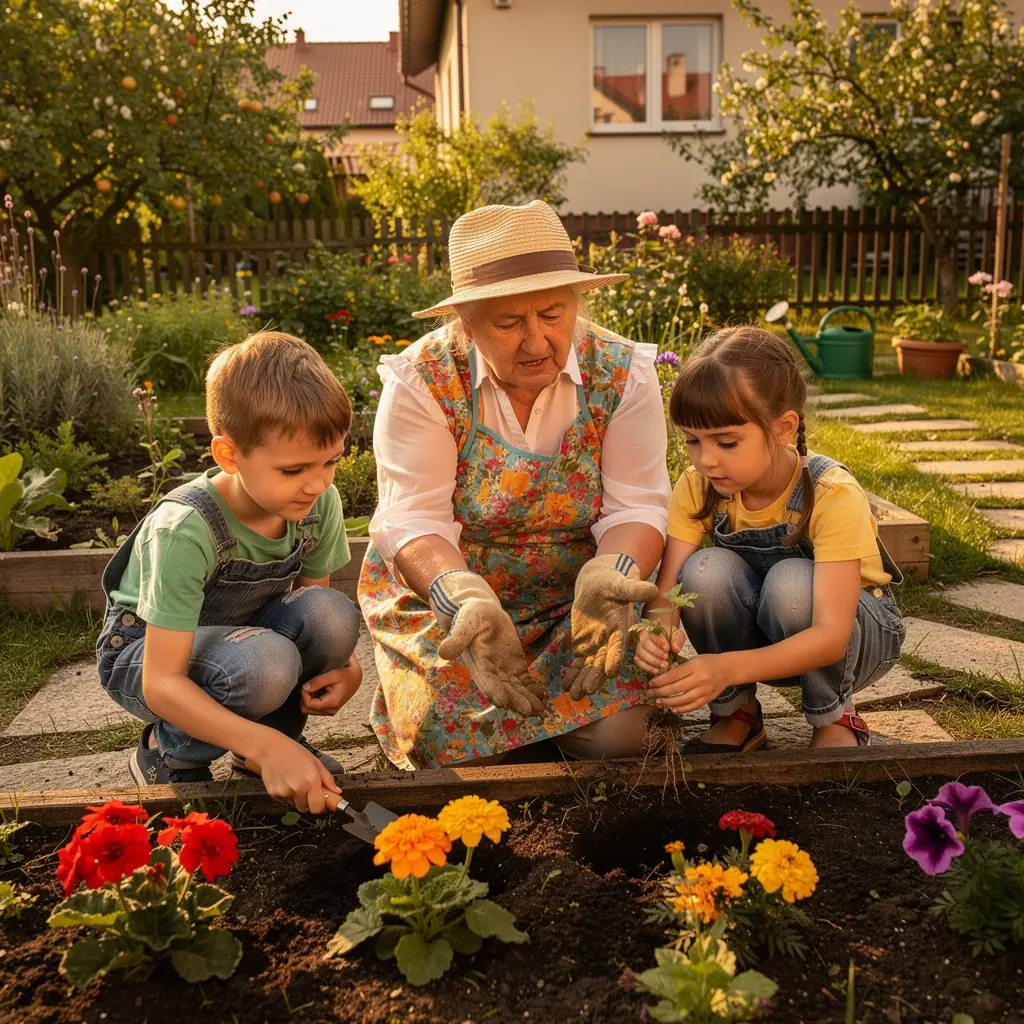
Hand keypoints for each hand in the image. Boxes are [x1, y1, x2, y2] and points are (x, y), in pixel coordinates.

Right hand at [252, 730, 340, 814]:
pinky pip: (284, 801)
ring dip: (296, 798)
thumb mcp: (315, 762)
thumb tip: (337, 792)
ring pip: (294, 805)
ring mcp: (284, 792)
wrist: (270, 749)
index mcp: (311, 781)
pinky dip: (285, 795)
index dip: (320, 806)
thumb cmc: (294, 752)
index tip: (321, 802)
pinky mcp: (273, 794)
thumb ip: (327, 779)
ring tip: (294, 781)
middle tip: (306, 788)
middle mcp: (298, 789)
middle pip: (306, 808)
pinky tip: (285, 781)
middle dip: (308, 801)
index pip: (318, 808)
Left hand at [301, 655, 362, 715]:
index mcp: (332, 703)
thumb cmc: (346, 674)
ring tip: (315, 687)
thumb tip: (304, 688)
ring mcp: (330, 712)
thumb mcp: (333, 674)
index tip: (307, 683)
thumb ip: (318, 681)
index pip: (308, 704)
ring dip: (308, 698)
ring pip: (309, 710)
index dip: (303, 694)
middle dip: (305, 697)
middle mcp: (331, 710)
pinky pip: (314, 709)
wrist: (357, 677)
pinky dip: (313, 700)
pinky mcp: (330, 710)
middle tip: (311, 685)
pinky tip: (318, 690)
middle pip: (306, 709)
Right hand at [430, 570, 544, 716]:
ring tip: (540, 710)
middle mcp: (491, 671)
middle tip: (529, 711)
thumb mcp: (464, 622)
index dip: (493, 689)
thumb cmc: (471, 615)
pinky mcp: (515, 666)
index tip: (501, 702)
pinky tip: (542, 695)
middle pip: (504, 688)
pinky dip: (532, 688)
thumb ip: (458, 637)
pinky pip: (524, 680)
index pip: (486, 679)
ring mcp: (504, 670)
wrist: (483, 612)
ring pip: (516, 688)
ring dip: (526, 699)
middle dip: (515, 700)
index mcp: (478, 662)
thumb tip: (443, 652)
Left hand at [566, 554, 658, 699]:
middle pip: (603, 662)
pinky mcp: (584, 645)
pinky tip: (565, 686)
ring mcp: (596, 645)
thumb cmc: (611, 583)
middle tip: (587, 690)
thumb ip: (633, 590)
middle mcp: (610, 642)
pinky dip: (573, 674)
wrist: (598, 585)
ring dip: (582, 680)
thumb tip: (652, 589)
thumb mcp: (620, 585)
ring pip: (590, 667)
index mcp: (621, 629)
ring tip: (573, 695)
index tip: (611, 673)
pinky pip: (579, 663)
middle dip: (595, 676)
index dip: (615, 659)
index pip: (619, 647)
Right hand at [634, 628, 685, 675]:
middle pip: (645, 644)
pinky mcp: (638, 657)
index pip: (653, 634)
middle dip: (656, 653)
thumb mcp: (677, 635)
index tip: (668, 649)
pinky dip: (647, 668)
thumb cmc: (669, 637)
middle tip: (666, 659)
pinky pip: (638, 662)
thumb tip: (675, 648)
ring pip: (641, 654)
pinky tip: (656, 671)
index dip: (660, 642)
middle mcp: (642, 637)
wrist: (664, 640)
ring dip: (652, 661)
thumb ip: (677, 640)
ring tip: (663, 666)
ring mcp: (639, 647)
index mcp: (651, 629)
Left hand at [647, 654, 734, 713]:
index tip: (650, 683)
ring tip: (658, 702)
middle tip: (650, 693)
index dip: (660, 680)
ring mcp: (705, 691)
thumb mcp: (693, 659)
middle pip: (676, 689)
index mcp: (695, 666)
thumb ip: (680, 667)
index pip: (673, 675)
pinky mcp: (708, 699)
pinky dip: (681, 709)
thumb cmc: (708, 662)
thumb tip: (661, 676)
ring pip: (683, 700)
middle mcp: (700, 679)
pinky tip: (672, 709)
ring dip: (668, 702)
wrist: (728, 669)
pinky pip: (692, 706)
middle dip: (660, 692)